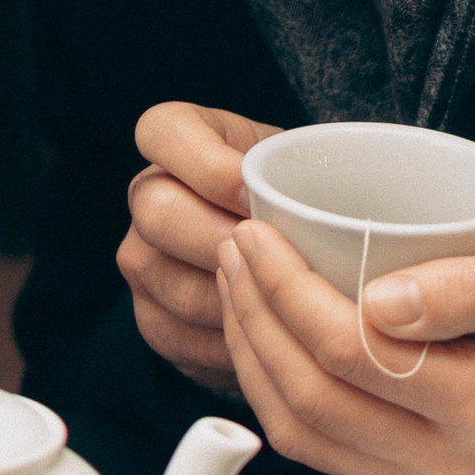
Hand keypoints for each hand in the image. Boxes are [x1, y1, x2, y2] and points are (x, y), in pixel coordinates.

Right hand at [121, 102, 282, 390]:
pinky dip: (231, 342)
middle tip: (282, 258)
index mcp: (176, 140)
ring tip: (290, 303)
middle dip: (225, 241)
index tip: (256, 192)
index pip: (160, 132)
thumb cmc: (309, 196)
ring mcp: (142, 259)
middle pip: (157, 212)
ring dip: (237, 299)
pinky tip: (273, 337)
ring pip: (173, 284)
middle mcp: (147, 195)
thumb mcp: (309, 164)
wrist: (298, 250)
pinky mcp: (152, 318)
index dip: (206, 164)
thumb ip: (308, 172)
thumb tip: (332, 214)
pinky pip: (180, 336)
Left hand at [214, 216, 474, 474]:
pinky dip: (267, 387)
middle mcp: (446, 462)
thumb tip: (384, 303)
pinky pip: (310, 445)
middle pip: (313, 396)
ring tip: (235, 282)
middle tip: (234, 248)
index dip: (289, 293)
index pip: (355, 354)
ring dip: (250, 353)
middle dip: (256, 316)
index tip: (259, 234)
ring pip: (299, 429)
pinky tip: (256, 332)